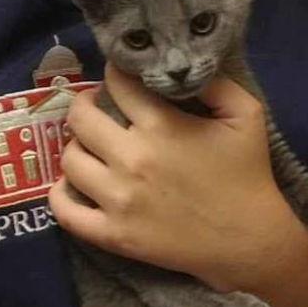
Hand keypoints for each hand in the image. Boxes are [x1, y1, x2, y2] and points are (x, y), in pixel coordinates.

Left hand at [49, 65, 307, 306]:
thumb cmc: (248, 172)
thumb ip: (217, 83)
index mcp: (162, 126)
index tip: (118, 74)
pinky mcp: (111, 234)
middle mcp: (131, 159)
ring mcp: (117, 199)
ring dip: (76, 145)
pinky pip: (65, 211)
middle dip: (85, 103)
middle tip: (95, 104)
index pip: (119, 85)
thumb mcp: (246, 114)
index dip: (115, 73)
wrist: (247, 238)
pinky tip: (71, 183)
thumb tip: (184, 68)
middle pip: (81, 119)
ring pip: (70, 160)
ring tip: (90, 144)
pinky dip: (60, 193)